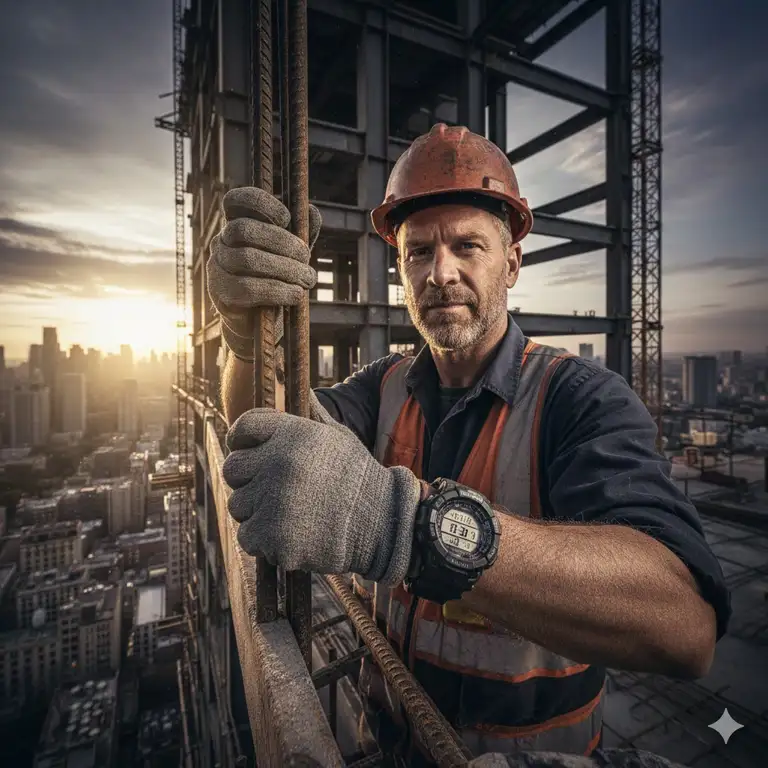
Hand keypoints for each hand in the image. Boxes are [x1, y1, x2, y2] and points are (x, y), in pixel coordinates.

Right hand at [206, 187, 321, 359]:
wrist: (258, 321)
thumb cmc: (276, 278)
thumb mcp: (291, 253)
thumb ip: (301, 232)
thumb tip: (312, 213)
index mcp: (237, 224)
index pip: (235, 201)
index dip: (260, 203)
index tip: (286, 218)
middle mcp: (222, 242)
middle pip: (245, 230)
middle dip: (282, 242)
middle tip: (306, 258)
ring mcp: (217, 267)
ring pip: (248, 259)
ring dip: (285, 269)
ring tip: (308, 279)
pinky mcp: (221, 293)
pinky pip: (248, 288)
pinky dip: (278, 291)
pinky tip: (296, 295)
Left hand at [222, 409, 420, 580]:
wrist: (382, 523)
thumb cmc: (358, 478)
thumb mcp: (340, 437)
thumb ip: (314, 416)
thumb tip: (306, 392)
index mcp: (293, 434)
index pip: (243, 427)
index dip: (242, 440)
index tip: (250, 454)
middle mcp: (278, 462)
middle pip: (233, 469)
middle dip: (249, 481)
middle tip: (275, 492)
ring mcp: (273, 500)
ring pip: (239, 505)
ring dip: (257, 513)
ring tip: (290, 515)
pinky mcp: (273, 535)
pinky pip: (248, 536)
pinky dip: (264, 541)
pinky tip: (291, 536)